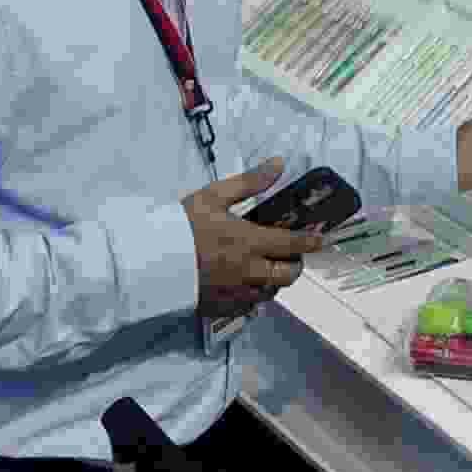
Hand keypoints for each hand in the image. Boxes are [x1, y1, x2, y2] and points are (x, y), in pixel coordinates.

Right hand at [186, 158, 325, 318]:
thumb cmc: (182, 225)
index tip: (321, 238)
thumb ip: (250, 182)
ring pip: (270, 292)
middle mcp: (248, 271)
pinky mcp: (222, 307)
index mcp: (249, 242)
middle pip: (288, 275)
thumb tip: (279, 164)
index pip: (292, 244)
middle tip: (290, 254)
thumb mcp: (214, 196)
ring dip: (274, 280)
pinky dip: (254, 295)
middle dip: (295, 264)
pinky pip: (249, 305)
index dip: (311, 241)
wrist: (150, 260)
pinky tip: (244, 283)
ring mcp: (236, 293)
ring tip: (266, 267)